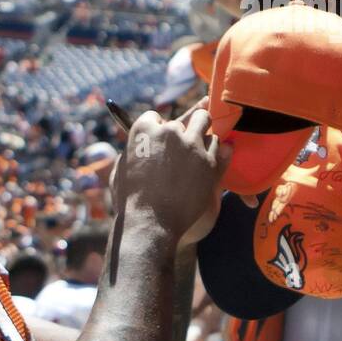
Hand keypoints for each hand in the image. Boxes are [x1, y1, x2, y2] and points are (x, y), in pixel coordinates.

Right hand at [117, 107, 230, 241]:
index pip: (155, 117)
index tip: (161, 141)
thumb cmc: (130, 199)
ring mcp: (191, 146)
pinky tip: (209, 160)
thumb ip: (132, 149)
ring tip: (197, 154)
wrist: (151, 223)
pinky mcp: (209, 162)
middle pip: (184, 119)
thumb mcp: (121, 168)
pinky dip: (216, 151)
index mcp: (144, 129)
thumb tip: (139, 141)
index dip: (158, 129)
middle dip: (183, 131)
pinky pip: (220, 146)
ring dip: (201, 137)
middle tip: (183, 145)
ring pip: (205, 126)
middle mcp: (169, 132)